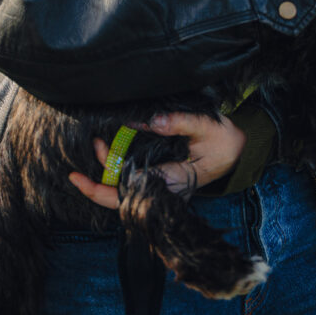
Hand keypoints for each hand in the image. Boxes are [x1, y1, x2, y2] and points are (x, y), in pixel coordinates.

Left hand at [67, 112, 245, 208]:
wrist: (237, 149)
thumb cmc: (224, 141)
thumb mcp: (207, 127)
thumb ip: (179, 122)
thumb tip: (150, 120)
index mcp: (171, 182)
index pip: (127, 195)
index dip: (99, 190)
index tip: (78, 178)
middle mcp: (162, 188)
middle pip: (118, 195)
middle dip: (96, 177)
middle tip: (91, 144)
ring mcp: (159, 182)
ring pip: (123, 185)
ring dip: (108, 164)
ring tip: (97, 140)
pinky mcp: (159, 173)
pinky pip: (131, 175)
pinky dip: (117, 162)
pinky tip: (110, 146)